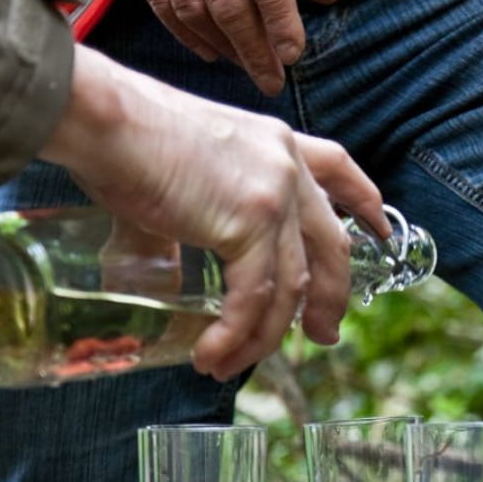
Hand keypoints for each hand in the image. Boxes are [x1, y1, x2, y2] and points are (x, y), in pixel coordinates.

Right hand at [41, 46, 387, 379]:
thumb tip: (172, 272)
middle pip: (330, 246)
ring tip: (234, 364)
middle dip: (330, 298)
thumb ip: (193, 220)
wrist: (100, 118)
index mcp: (276, 142)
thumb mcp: (183, 171)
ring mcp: (274, 196)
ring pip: (291, 286)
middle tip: (321, 336)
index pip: (340, 169)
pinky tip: (213, 356)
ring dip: (264, 336)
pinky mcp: (247, 225)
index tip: (382, 233)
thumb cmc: (121, 137)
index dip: (365, 204)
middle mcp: (287, 167)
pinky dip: (236, 336)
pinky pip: (254, 298)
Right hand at [121, 0, 336, 94]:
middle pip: (228, 4)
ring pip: (193, 11)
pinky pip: (162, 5)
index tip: (292, 55)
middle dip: (254, 50)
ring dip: (224, 48)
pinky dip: (187, 36)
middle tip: (272, 82)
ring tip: (248, 66)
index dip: (280, 20)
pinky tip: (213, 53)